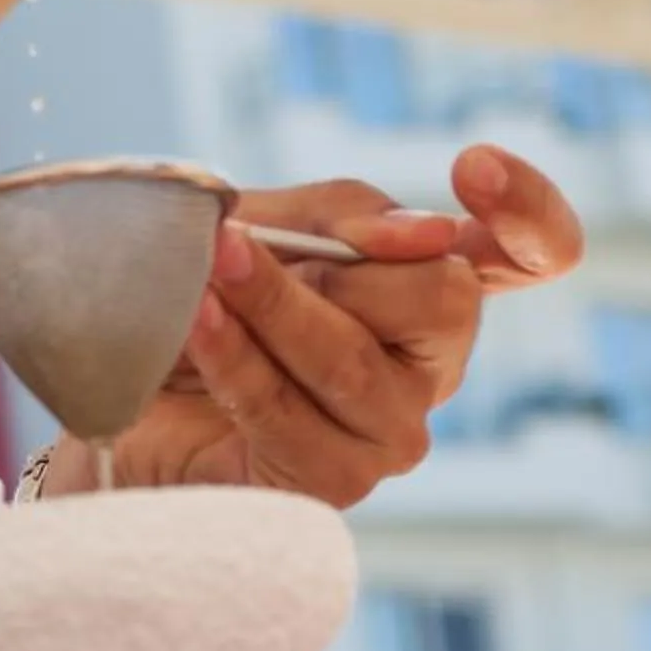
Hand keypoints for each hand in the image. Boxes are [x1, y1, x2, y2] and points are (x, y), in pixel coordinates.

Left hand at [43, 144, 583, 506]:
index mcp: (430, 288)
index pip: (533, 254)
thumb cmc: (202, 299)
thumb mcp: (267, 223)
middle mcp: (427, 364)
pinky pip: (292, 416)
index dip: (530, 213)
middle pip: (443, 299)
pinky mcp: (332, 485)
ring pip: (353, 361)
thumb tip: (428, 234)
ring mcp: (388, 432)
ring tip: (211, 267)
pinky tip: (199, 323)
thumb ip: (343, 216)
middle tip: (243, 247)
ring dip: (270, 305)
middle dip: (337, 266)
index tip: (473, 166)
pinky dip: (237, 361)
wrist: (117, 381)